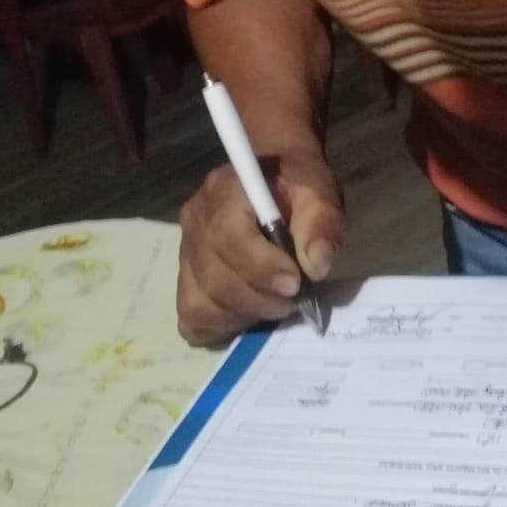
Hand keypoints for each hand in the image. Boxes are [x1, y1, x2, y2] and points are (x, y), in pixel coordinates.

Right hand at [177, 148, 345, 345]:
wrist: (274, 179)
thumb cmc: (295, 183)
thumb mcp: (317, 187)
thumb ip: (320, 220)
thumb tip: (316, 265)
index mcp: (225, 189)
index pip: (227, 235)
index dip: (260, 267)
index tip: (295, 283)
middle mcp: (195, 221)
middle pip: (213, 277)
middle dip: (259, 298)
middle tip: (294, 299)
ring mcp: (186, 253)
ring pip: (198, 303)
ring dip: (242, 315)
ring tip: (274, 305)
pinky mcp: (187, 279)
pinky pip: (191, 318)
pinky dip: (221, 326)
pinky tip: (249, 314)